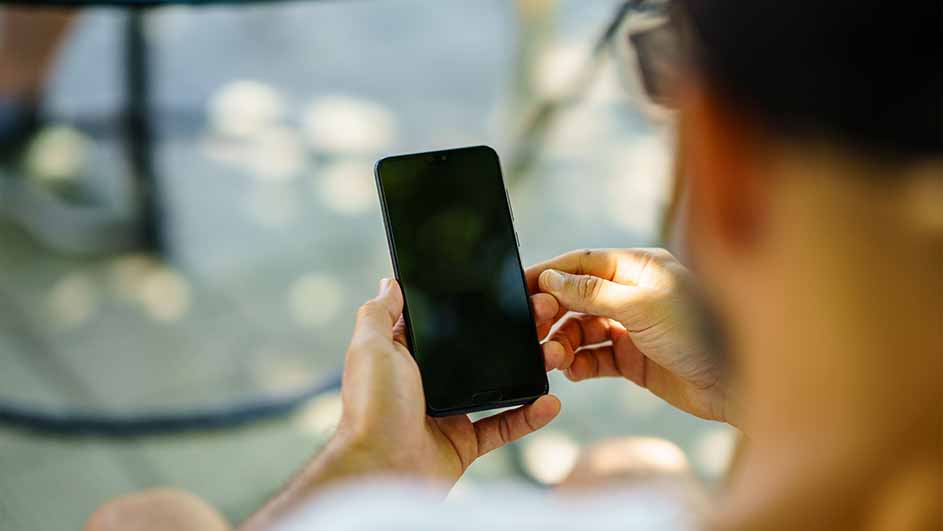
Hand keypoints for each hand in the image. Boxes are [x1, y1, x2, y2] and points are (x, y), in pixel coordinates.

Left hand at [335, 278, 560, 483]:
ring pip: (498, 384)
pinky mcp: (464, 443)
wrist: (380, 470)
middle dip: (513, 333)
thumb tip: (390, 281)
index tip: (507, 287)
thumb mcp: (370, 347)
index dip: (471, 304)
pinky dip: (528, 416)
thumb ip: (379, 312)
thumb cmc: (370, 408)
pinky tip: (550, 402)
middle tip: (542, 314)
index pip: (444, 322)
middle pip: (478, 350)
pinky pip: (503, 425)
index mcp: (406, 355)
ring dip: (528, 369)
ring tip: (554, 353)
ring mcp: (449, 412)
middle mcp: (428, 380)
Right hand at [526, 249, 734, 425]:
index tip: (519, 288)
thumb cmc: (699, 333)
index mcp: (638, 268)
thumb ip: (593, 292)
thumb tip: (552, 279)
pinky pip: (595, 358)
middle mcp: (632, 294)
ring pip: (582, 330)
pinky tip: (573, 371)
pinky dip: (580, 364)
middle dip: (553, 313)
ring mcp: (632, 327)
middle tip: (533, 331)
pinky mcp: (633, 359)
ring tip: (555, 358)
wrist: (735, 383)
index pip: (582, 264)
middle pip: (577, 297)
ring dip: (563, 343)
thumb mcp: (641, 305)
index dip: (549, 274)